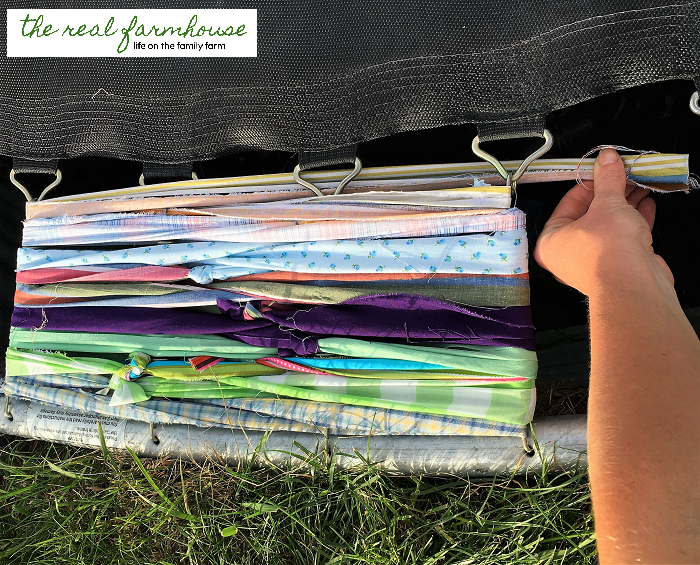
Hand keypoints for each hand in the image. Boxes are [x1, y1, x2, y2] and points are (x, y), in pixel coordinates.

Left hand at [533, 148, 672, 295]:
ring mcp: (593, 262)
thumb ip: (607, 179)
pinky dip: (635, 220)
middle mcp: (568, 254)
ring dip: (625, 203)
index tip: (602, 168)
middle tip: (622, 173)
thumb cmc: (607, 252)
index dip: (588, 182)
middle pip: (590, 213)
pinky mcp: (616, 266)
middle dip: (610, 191)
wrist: (633, 285)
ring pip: (609, 224)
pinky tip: (646, 204)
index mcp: (551, 241)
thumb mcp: (607, 204)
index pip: (568, 202)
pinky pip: (623, 237)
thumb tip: (606, 160)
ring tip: (638, 184)